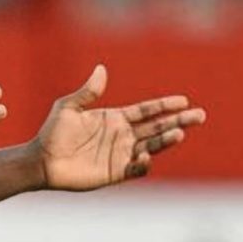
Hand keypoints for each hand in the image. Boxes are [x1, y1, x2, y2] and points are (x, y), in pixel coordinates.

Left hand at [30, 65, 205, 190]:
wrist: (42, 160)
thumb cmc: (53, 131)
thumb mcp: (69, 107)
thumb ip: (87, 92)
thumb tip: (102, 68)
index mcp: (114, 118)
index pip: (146, 111)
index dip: (164, 106)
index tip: (183, 100)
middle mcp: (122, 136)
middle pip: (156, 127)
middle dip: (178, 121)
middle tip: (199, 116)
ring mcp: (121, 154)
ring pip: (151, 146)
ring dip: (166, 140)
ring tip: (179, 133)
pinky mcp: (116, 172)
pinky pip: (135, 169)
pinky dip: (143, 164)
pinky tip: (145, 157)